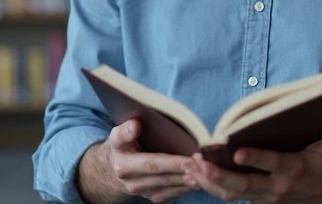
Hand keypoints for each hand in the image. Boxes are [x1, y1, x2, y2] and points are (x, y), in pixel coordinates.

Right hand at [77, 119, 199, 203]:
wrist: (113, 171)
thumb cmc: (122, 147)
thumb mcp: (116, 136)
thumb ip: (124, 131)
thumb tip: (135, 125)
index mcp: (124, 166)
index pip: (152, 163)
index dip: (173, 163)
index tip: (191, 159)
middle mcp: (133, 183)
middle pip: (165, 177)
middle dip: (187, 171)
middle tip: (206, 164)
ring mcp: (144, 193)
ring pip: (171, 187)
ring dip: (190, 181)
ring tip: (208, 173)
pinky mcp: (153, 197)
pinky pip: (173, 194)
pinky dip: (187, 187)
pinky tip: (201, 179)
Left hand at [182, 116, 321, 203]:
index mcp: (295, 169)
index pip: (271, 163)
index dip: (254, 158)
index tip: (236, 152)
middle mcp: (278, 186)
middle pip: (243, 185)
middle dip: (218, 175)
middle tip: (199, 162)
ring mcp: (268, 197)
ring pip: (234, 194)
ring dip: (210, 183)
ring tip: (191, 168)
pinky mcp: (262, 201)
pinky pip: (234, 197)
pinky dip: (214, 188)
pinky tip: (198, 176)